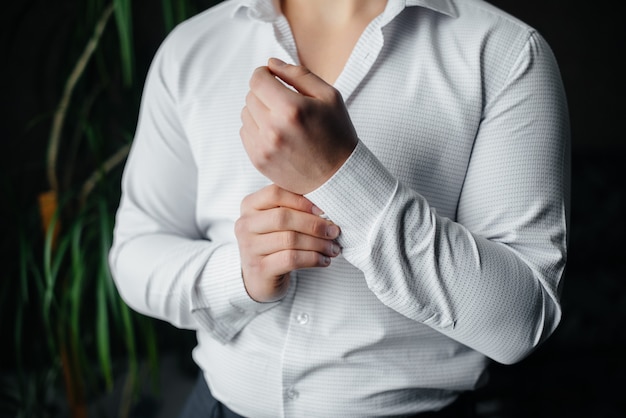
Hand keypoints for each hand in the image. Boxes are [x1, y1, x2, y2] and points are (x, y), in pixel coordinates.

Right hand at [234, 184, 341, 301]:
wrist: (259, 277)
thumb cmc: (274, 241)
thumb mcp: (277, 220)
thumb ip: (294, 208)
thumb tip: (327, 207)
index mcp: (249, 205)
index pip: (275, 193)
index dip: (302, 200)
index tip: (323, 210)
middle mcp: (245, 225)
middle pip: (283, 217)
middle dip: (314, 224)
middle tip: (335, 231)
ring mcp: (250, 248)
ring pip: (290, 240)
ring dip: (318, 244)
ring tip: (334, 248)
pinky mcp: (259, 268)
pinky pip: (291, 259)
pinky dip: (313, 259)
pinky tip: (324, 260)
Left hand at [240, 58, 357, 194]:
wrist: (338, 176)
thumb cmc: (337, 134)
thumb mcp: (329, 96)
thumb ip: (298, 74)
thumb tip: (271, 63)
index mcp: (291, 109)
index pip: (257, 79)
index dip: (264, 74)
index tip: (273, 78)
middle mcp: (273, 128)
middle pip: (250, 96)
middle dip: (264, 93)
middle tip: (283, 102)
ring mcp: (263, 147)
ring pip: (245, 114)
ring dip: (259, 111)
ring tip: (281, 120)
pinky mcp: (258, 160)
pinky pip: (245, 133)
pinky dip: (257, 129)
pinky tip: (276, 134)